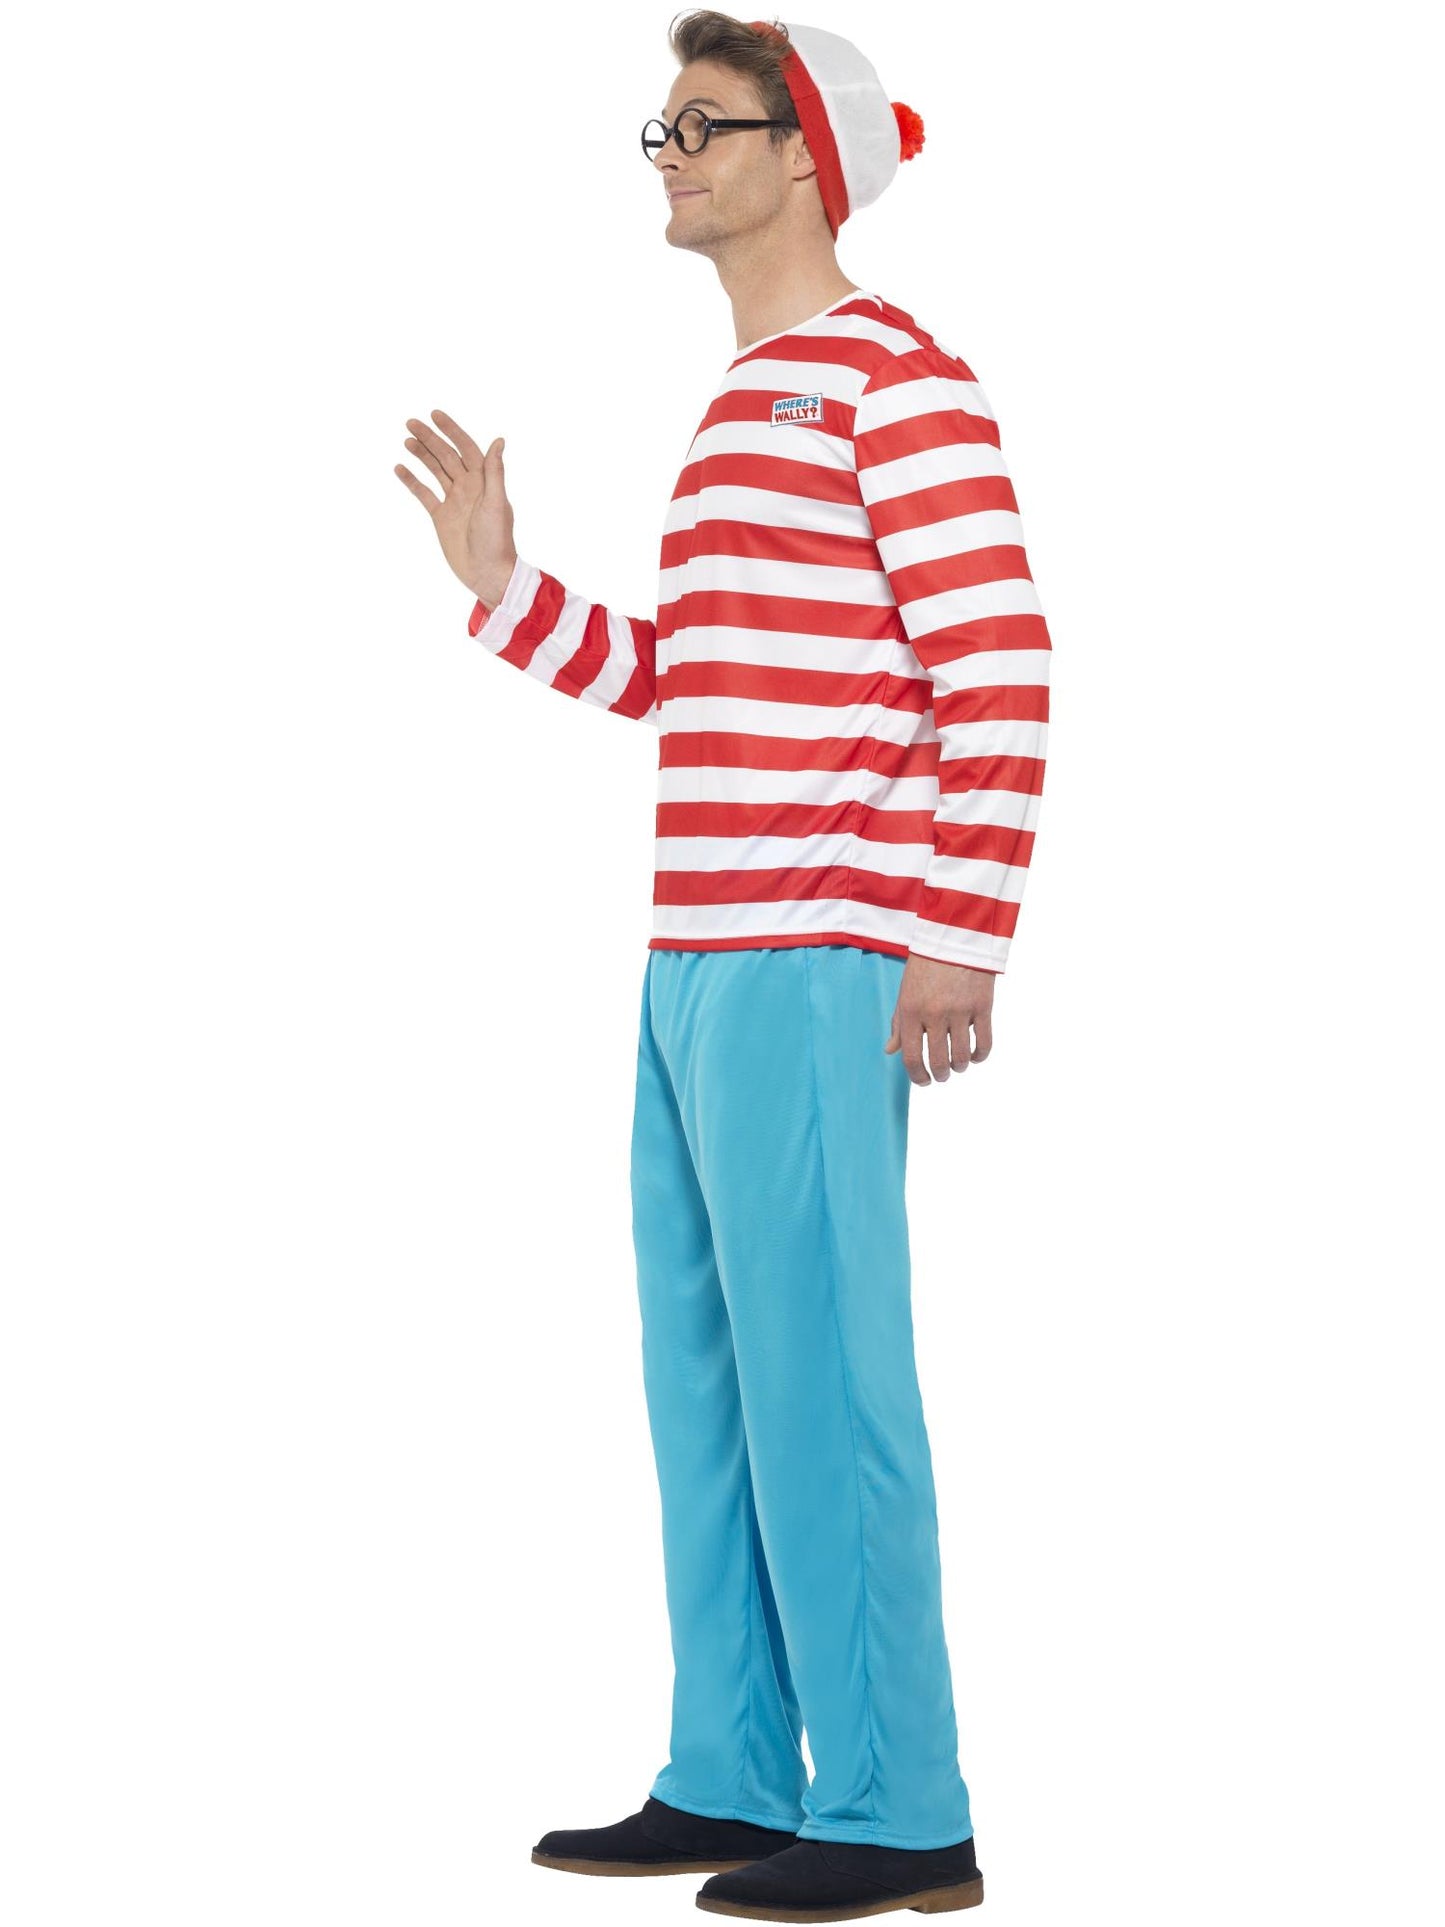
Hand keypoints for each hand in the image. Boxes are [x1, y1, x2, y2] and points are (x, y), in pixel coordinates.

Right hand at [395, 408, 516, 606]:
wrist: (487, 573)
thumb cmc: (497, 540)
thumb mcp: (497, 503)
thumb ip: (495, 472)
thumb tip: (499, 440)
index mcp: (483, 482)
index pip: (466, 448)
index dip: (452, 430)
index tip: (435, 415)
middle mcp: (468, 487)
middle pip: (446, 455)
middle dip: (430, 438)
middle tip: (410, 422)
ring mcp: (453, 501)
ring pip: (435, 471)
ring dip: (421, 455)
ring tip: (406, 440)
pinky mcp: (441, 517)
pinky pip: (424, 494)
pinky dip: (412, 481)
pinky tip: (400, 468)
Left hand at [884, 954, 993, 1085]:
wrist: (955, 934)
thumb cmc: (926, 964)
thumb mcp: (905, 991)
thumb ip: (899, 1022)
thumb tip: (890, 1050)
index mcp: (911, 1010)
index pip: (912, 1056)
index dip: (917, 1076)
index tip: (923, 1080)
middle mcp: (934, 1013)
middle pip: (939, 1061)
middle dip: (940, 1074)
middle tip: (941, 1074)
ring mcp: (960, 1011)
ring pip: (961, 1056)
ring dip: (959, 1067)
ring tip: (958, 1065)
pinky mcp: (983, 1006)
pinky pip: (983, 1043)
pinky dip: (979, 1055)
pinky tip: (975, 1055)